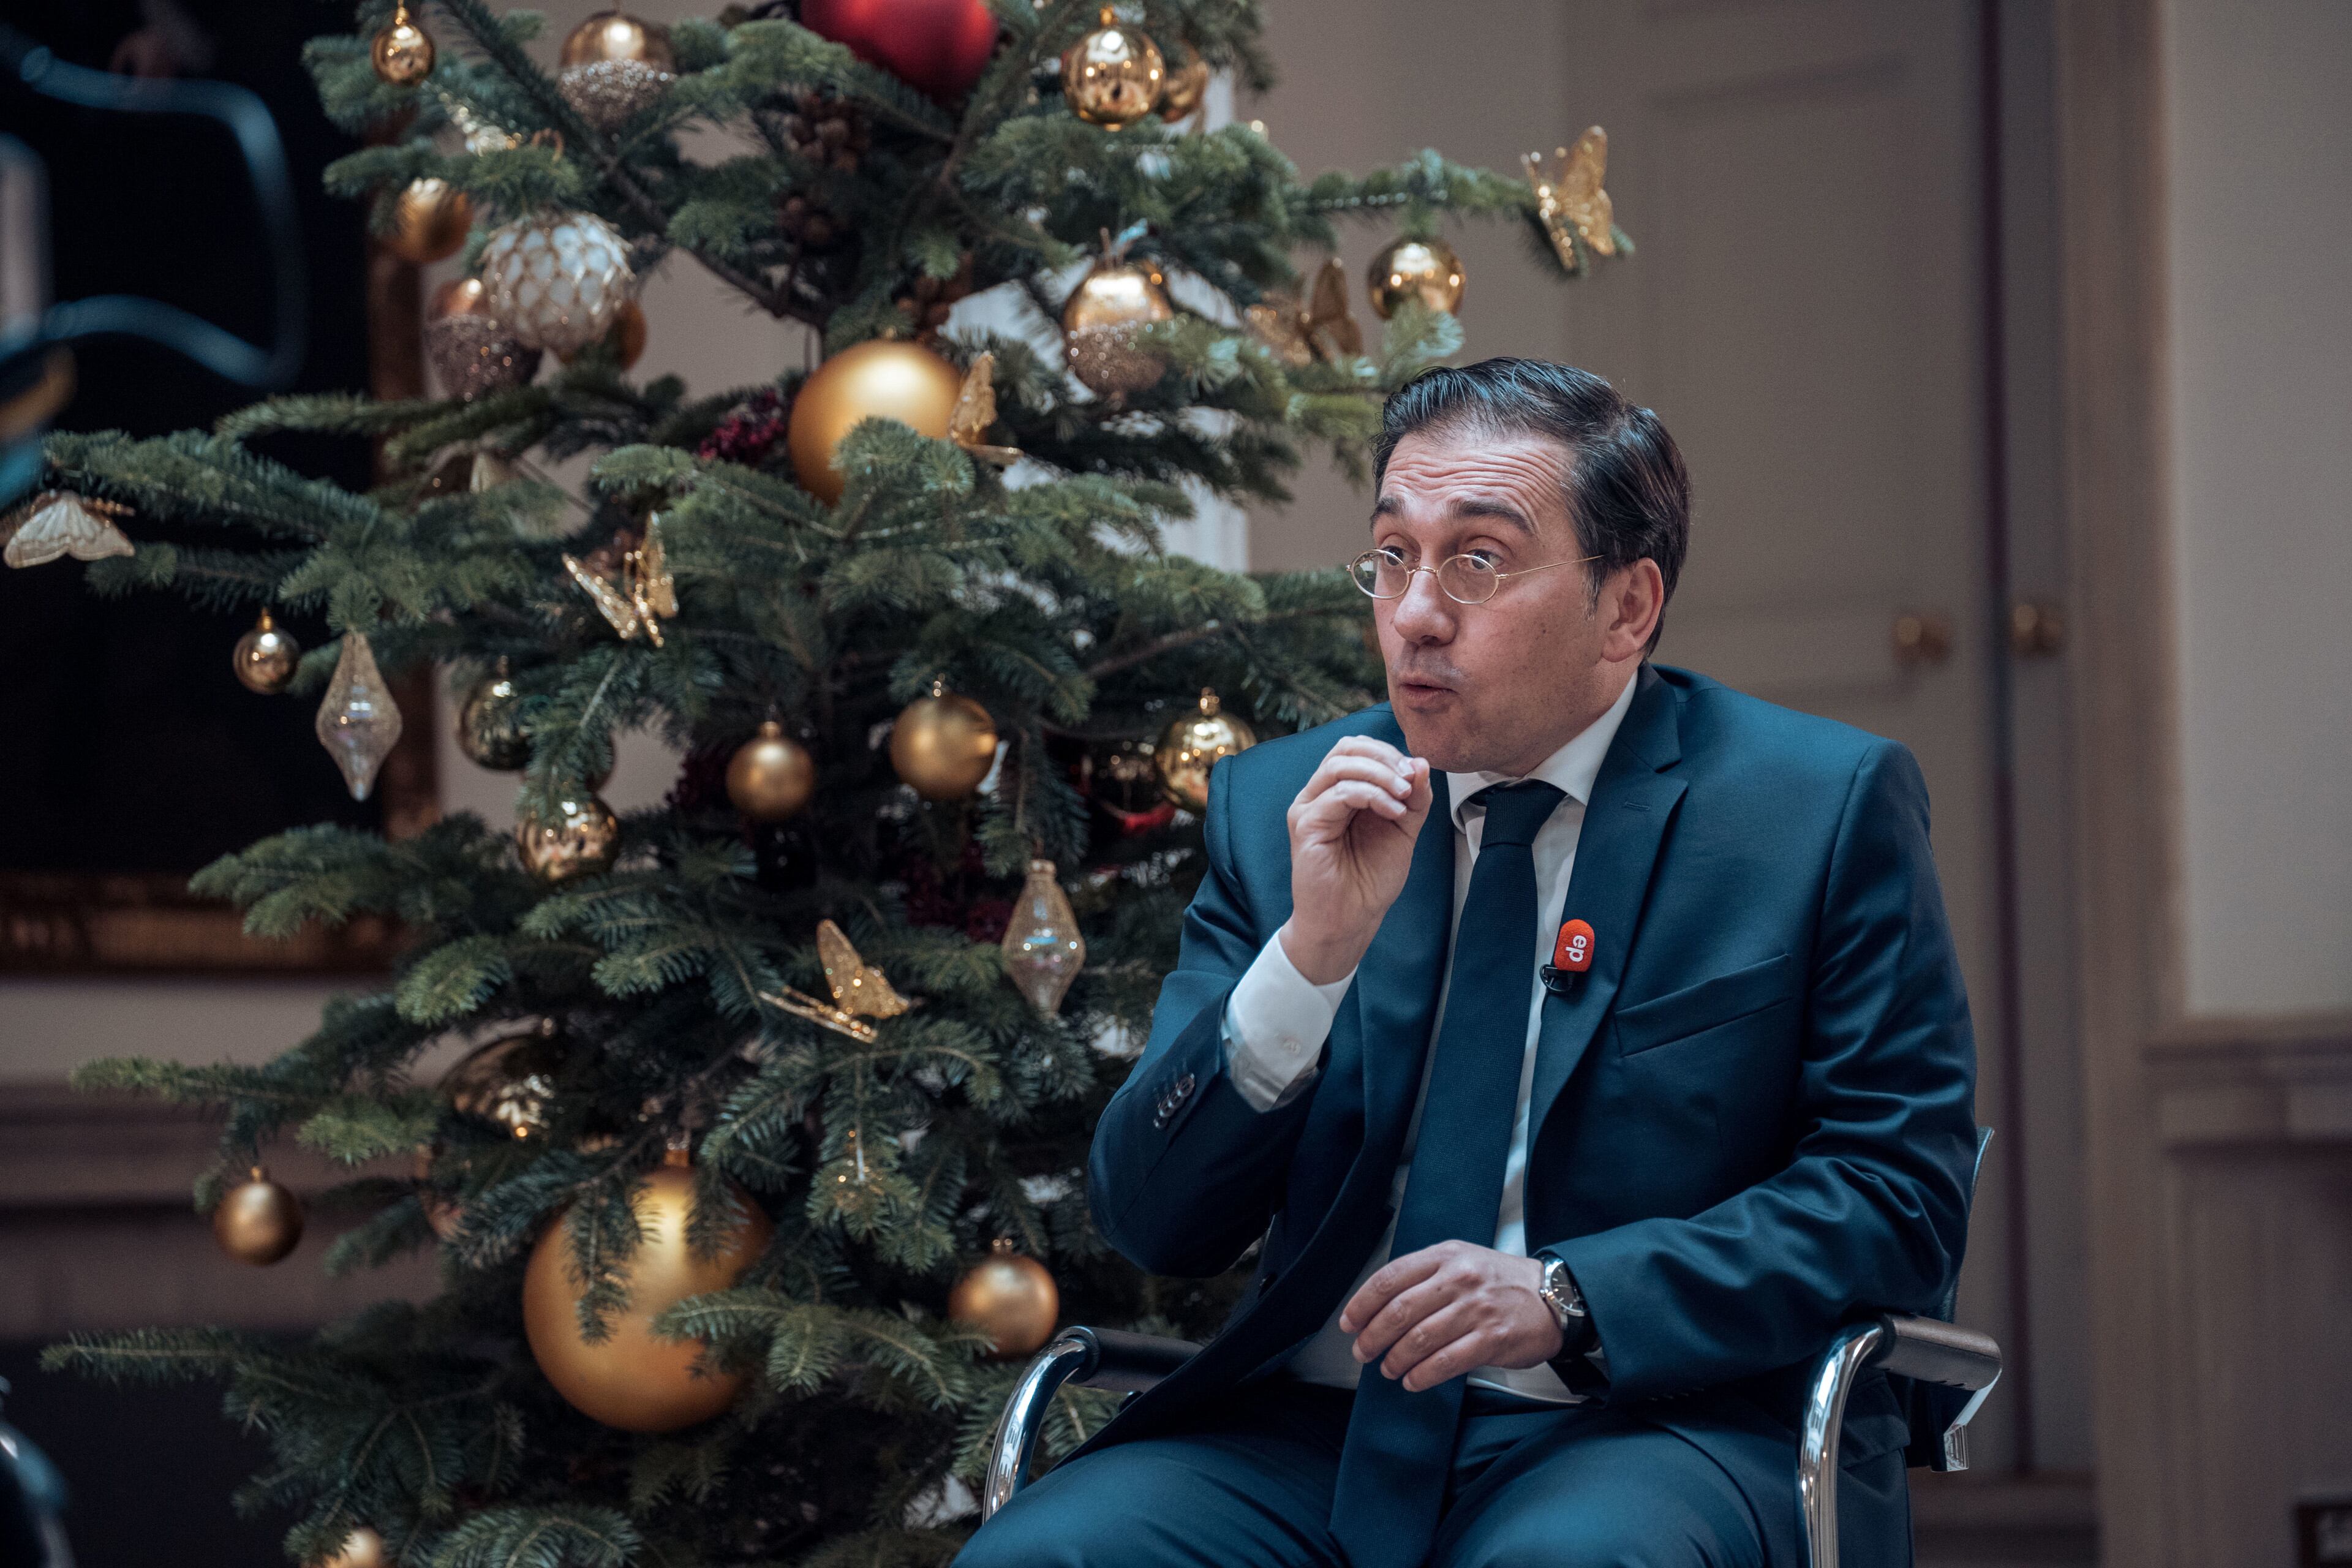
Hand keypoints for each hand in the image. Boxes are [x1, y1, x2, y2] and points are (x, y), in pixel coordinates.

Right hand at [1280, 737, 1433, 983]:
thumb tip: (1421, 762)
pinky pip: (1338, 794)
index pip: (1358, 749)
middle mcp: (1319, 794)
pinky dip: (1372, 796)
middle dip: (1384, 757)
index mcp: (1339, 791)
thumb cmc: (1370, 879)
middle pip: (1346, 748)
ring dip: (1380, 775)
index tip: (1416, 772)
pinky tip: (1393, 813)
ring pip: (1341, 765)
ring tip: (1403, 797)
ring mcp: (1308, 808)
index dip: (1389, 753)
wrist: (1350, 920)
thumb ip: (1414, 797)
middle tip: (1410, 778)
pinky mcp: (1305, 825)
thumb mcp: (1403, 830)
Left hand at [1338, 1241, 1562, 1392]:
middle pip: (1399, 1311)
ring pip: (1420, 1339)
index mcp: (1445, 1256)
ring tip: (1388, 1369)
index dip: (1362, 1304)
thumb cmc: (1500, 1282)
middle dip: (1373, 1336)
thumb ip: (1424, 1276)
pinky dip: (1422, 1375)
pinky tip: (1412, 1381)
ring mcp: (1476, 1309)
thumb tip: (1379, 1308)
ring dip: (1396, 1359)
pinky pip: (1446, 1362)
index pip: (1389, 1278)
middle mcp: (1459, 1279)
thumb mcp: (1461, 1260)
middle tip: (1362, 1352)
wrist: (1555, 1296)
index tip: (1349, 1323)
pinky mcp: (1492, 1339)